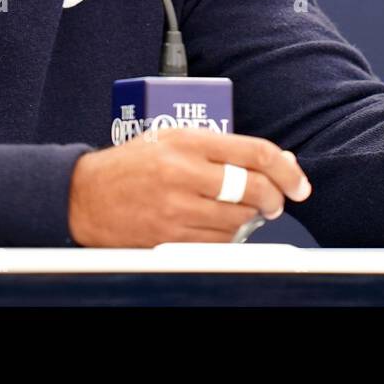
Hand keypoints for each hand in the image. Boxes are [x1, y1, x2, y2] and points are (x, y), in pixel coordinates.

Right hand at [66, 127, 311, 246]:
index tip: (298, 182)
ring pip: (238, 220)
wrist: (85, 196)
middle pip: (253, 189)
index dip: (286, 169)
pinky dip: (227, 237)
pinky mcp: (169, 238)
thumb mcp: (171, 139)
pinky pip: (217, 243)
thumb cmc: (130, 165)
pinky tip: (217, 226)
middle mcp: (183, 173)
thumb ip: (219, 148)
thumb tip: (273, 162)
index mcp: (186, 141)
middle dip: (274, 199)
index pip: (254, 153)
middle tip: (275, 201)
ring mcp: (176, 208)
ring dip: (248, 218)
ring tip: (239, 211)